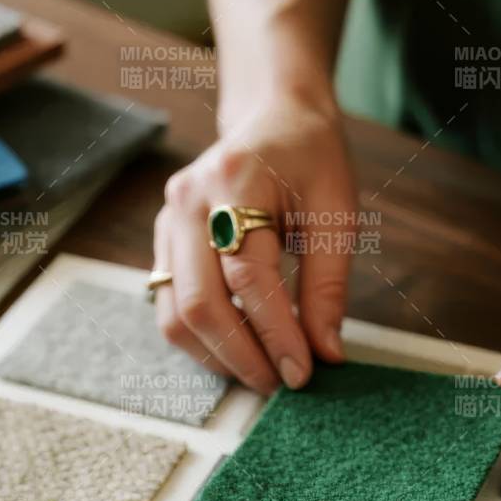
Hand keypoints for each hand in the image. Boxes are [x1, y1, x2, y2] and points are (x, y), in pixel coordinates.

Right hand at [154, 95, 356, 393]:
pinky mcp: (162, 241)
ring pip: (173, 313)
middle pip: (198, 302)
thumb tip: (326, 353)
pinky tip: (239, 350)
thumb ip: (328, 285)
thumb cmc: (312, 159)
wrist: (273, 116)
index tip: (302, 372)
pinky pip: (169, 305)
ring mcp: (166, 220)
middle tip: (279, 385)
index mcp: (235, 181)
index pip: (248, 276)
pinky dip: (202, 339)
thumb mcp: (338, 212)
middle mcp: (188, 200)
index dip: (275, 332)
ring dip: (216, 356)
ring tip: (261, 373)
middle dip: (241, 356)